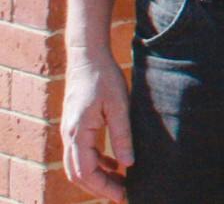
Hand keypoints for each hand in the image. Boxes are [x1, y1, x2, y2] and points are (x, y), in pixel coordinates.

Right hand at [61, 49, 132, 201]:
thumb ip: (122, 135)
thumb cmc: (104, 77)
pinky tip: (116, 165)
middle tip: (125, 194)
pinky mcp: (77, 127)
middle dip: (101, 188)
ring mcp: (71, 132)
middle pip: (79, 175)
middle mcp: (70, 136)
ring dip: (98, 177)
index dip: (104, 187)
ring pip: (79, 166)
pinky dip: (97, 163)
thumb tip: (128, 164)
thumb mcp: (119, 105)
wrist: (87, 57)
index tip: (124, 194)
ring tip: (122, 184)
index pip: (87, 172)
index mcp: (79, 133)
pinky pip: (83, 154)